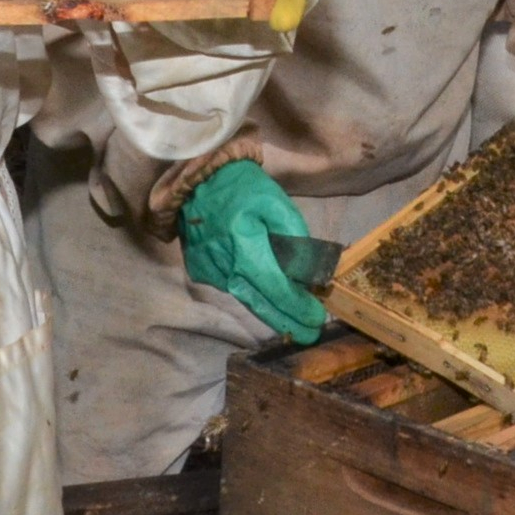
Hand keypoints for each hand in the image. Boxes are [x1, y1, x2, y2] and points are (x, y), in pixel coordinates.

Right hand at [181, 160, 325, 342]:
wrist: (197, 179)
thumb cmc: (243, 188)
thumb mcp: (277, 204)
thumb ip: (295, 238)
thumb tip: (310, 272)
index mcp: (245, 246)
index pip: (276, 288)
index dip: (297, 307)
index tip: (317, 320)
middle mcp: (224, 266)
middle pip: (260, 304)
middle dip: (287, 321)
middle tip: (309, 335)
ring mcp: (209, 272)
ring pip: (245, 297)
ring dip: (270, 308)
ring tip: (295, 315)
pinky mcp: (200, 271)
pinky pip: (231, 286)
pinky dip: (250, 290)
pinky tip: (265, 288)